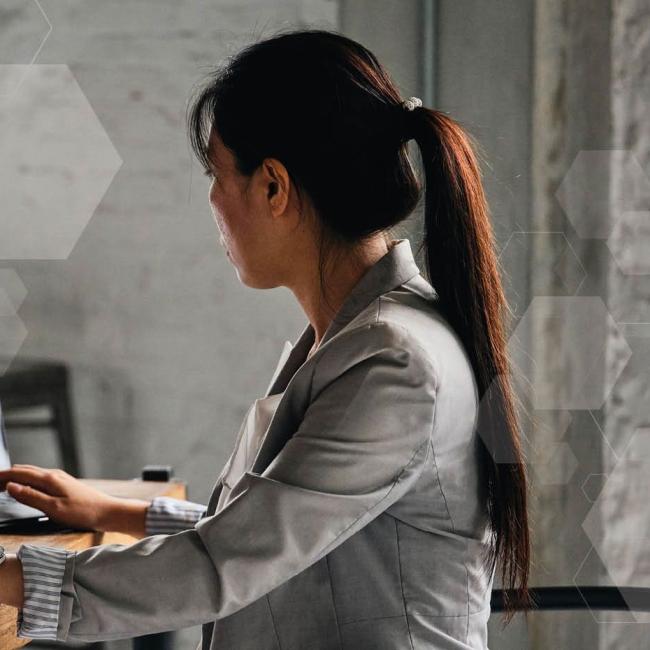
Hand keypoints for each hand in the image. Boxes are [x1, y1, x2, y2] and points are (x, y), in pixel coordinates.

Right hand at [0, 464, 121, 531]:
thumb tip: (11, 486)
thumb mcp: (53, 508)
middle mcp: (54, 475)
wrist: (106, 511)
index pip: (19, 473)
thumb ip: (31, 497)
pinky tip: (25, 488)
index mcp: (49, 479)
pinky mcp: (64, 485)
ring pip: (32, 474)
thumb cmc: (83, 511)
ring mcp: (60, 479)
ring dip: (16, 478)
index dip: (2, 476)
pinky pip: (40, 479)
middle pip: (24, 471)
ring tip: (2, 485)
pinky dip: (27, 481)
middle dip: (6, 475)